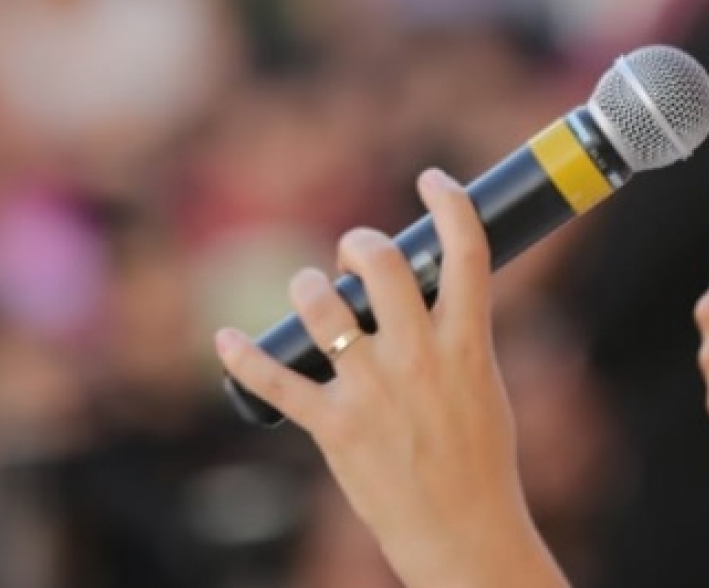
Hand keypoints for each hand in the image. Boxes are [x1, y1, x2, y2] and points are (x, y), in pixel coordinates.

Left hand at [215, 170, 566, 587]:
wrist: (461, 528)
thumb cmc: (478, 454)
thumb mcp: (483, 379)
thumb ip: (455, 331)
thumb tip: (429, 286)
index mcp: (466, 341)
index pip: (466, 250)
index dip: (449, 202)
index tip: (433, 180)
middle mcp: (418, 357)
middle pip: (381, 264)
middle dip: (359, 243)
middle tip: (352, 254)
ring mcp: (372, 391)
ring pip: (322, 307)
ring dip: (308, 286)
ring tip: (311, 290)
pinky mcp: (334, 426)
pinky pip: (275, 382)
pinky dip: (242, 358)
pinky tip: (225, 340)